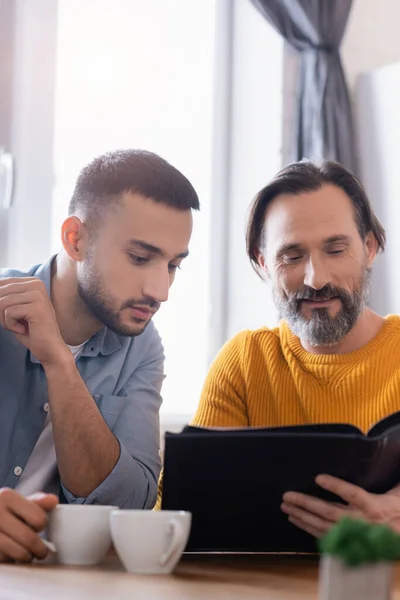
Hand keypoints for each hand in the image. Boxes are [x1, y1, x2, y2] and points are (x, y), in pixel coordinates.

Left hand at [0, 277, 67, 365]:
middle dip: (0, 312)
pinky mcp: (36, 307)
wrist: (49, 348)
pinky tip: (23, 329)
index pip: (1, 283)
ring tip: (18, 326)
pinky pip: (9, 313)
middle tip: (13, 322)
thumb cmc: (31, 330)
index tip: (9, 315)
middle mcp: (36, 284)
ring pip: (2, 302)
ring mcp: (38, 295)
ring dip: (4, 320)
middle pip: (0, 292)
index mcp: (32, 282)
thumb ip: (4, 297)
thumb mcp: (15, 308)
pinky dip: (11, 325)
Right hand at [0, 488, 58, 561]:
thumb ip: (36, 502)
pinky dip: (12, 560)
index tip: (40, 528)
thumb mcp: (16, 501)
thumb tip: (53, 501)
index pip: (38, 517)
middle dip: (39, 548)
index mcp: (6, 497)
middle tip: (41, 552)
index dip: (41, 524)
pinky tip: (12, 555)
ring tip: (29, 555)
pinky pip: (5, 559)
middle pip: (29, 538)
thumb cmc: (0, 510)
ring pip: (18, 552)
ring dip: (27, 557)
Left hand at [281, 474, 399, 537]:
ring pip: (323, 525)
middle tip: (287, 495)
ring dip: (302, 515)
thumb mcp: (395, 493)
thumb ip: (386, 477)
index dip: (336, 486)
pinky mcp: (347, 543)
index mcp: (374, 506)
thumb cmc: (395, 511)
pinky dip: (308, 528)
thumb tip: (387, 452)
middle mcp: (360, 521)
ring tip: (286, 506)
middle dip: (306, 503)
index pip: (353, 494)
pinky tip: (295, 520)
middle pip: (330, 511)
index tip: (318, 478)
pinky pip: (324, 536)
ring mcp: (352, 535)